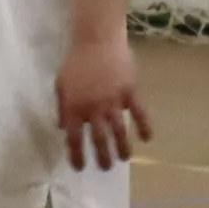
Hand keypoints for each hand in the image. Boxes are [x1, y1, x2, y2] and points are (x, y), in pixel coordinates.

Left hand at [57, 32, 150, 170]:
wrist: (96, 40)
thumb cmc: (76, 61)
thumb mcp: (61, 84)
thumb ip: (62, 107)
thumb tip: (63, 127)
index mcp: (74, 108)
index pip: (74, 138)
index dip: (76, 155)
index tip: (79, 167)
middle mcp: (93, 109)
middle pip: (99, 140)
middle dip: (103, 157)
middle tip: (106, 168)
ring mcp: (113, 101)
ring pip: (120, 131)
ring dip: (122, 148)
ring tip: (124, 158)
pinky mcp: (130, 92)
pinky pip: (140, 113)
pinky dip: (144, 127)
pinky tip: (147, 138)